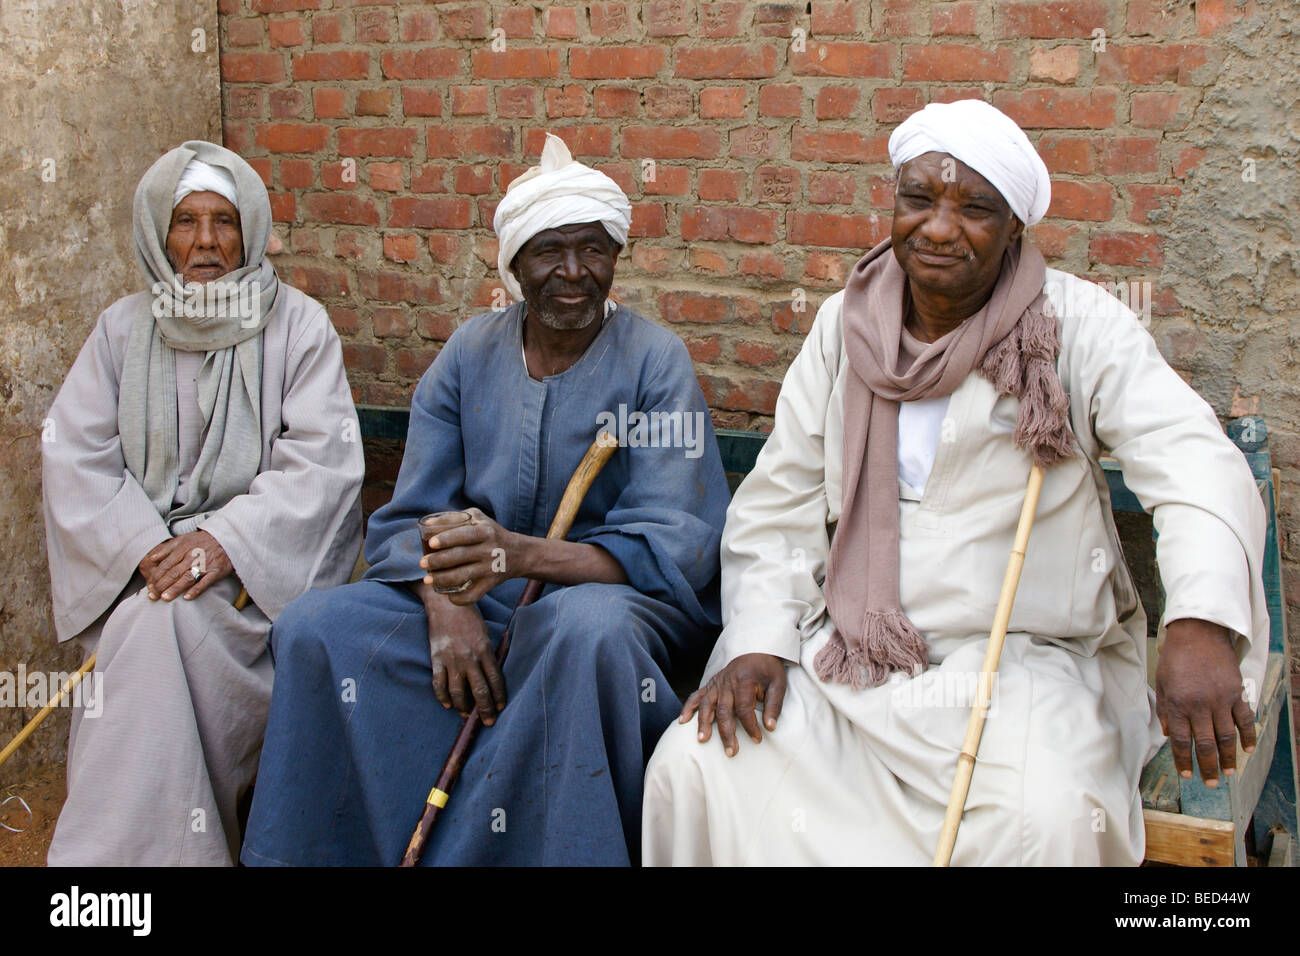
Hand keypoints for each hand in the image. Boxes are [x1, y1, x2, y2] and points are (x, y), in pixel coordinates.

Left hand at [138, 530, 234, 601]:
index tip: (149, 587)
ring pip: (187, 578)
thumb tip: (151, 559)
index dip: (156, 577)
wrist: (227, 538)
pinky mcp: (216, 571)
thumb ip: (166, 548)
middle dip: (162, 585)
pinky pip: (205, 582)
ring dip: (176, 588)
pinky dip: (196, 590)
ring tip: (165, 598)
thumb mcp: (183, 539)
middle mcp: (192, 556)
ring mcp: (205, 564)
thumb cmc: (202, 541)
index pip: (165, 565)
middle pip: (174, 572)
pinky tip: (187, 598)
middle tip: (153, 596)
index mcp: (182, 548)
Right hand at [416, 582, 504, 724]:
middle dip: (485, 709)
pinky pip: (439, 684)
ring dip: (463, 707)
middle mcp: (469, 658)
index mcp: (485, 650)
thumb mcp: (486, 633)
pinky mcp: (436, 659)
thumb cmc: (469, 618)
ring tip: (466, 714)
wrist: (445, 604)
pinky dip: (443, 697)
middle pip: (480, 691)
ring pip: (458, 692)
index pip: (495, 680)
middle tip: (488, 722)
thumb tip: (494, 674)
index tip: (500, 708)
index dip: (499, 697)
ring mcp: (452, 660)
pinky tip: (448, 704)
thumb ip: (490, 654)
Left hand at [419, 508, 517, 605]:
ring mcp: (489, 569)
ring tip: (427, 580)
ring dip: (442, 580)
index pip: (464, 535)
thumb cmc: (489, 532)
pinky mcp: (490, 584)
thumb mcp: (476, 518)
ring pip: (463, 576)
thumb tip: (426, 524)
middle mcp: (489, 550)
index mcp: (485, 531)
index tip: (431, 543)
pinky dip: (459, 599)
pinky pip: (473, 595)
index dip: (447, 538)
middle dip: (438, 561)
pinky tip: (447, 595)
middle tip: (422, 563)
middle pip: (460, 556)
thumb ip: (452, 518)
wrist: (517, 553)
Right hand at [680, 653, 787, 756]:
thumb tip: (770, 727)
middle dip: (726, 733)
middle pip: (724, 711)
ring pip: (707, 705)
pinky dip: (688, 708)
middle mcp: (727, 682)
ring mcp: (716, 684)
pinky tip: (682, 721)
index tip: (757, 739)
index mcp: (744, 681)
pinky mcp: (710, 685)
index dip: (750, 726)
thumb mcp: (778, 684)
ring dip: (704, 723)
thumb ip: (774, 705)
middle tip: (731, 752)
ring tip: (703, 740)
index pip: (744, 708)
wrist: (757, 650)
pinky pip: (696, 696)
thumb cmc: (768, 670)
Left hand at [1155, 618, 1256, 786]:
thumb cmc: (1176, 657)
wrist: (1198, 633)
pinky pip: (1245, 719)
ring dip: (1228, 757)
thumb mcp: (1162, 682)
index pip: (1181, 741)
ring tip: (1228, 773)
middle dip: (1208, 766)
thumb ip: (1165, 710)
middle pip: (1205, 744)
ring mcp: (1220, 699)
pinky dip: (1248, 736)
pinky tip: (1247, 750)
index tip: (1187, 774)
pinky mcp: (1236, 692)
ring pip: (1226, 736)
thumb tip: (1169, 734)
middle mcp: (1199, 705)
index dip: (1184, 760)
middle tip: (1210, 783)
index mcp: (1178, 704)